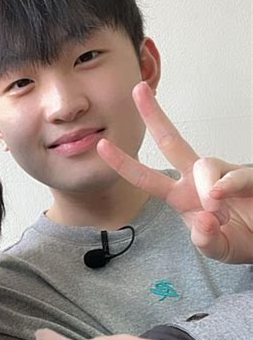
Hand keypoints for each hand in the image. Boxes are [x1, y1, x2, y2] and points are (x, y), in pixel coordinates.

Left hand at [97, 82, 252, 262]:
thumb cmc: (240, 240)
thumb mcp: (218, 249)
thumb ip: (207, 242)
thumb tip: (202, 221)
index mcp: (183, 197)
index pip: (148, 178)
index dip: (125, 164)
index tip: (101, 145)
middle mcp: (199, 181)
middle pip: (172, 142)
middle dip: (154, 116)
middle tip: (138, 90)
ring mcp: (223, 175)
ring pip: (204, 164)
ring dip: (205, 187)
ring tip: (215, 212)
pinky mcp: (247, 177)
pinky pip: (235, 175)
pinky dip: (226, 186)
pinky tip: (218, 196)